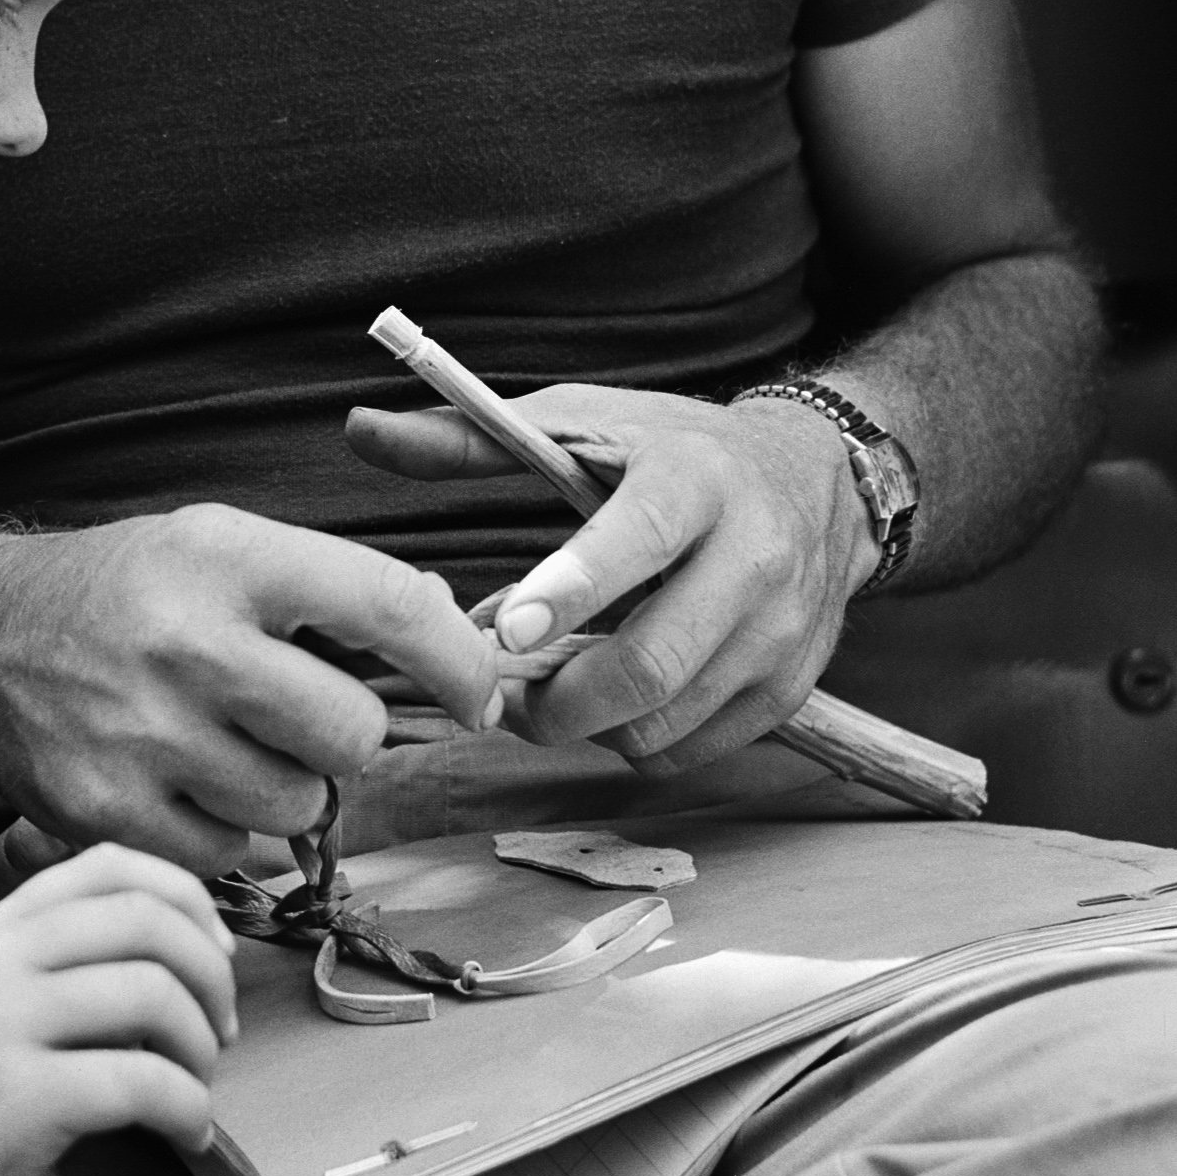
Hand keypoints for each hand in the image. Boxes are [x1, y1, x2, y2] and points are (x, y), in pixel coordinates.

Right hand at [0, 508, 503, 874]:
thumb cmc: (116, 590)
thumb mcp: (214, 544)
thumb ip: (323, 587)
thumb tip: (452, 636)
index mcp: (226, 557)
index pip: (386, 605)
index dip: (456, 659)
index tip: (480, 691)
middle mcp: (186, 643)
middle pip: (351, 733)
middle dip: (344, 734)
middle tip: (300, 716)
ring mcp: (143, 736)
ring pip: (296, 804)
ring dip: (283, 786)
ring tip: (225, 744)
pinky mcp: (106, 812)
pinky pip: (229, 853)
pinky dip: (222, 829)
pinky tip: (181, 782)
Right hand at [0, 844, 237, 1175]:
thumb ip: (62, 971)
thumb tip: (184, 960)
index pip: (113, 862)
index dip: (188, 899)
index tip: (214, 956)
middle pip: (148, 918)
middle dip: (211, 975)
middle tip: (220, 1035)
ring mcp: (1, 1025)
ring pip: (152, 993)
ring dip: (202, 1047)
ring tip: (197, 1089)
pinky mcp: (14, 1100)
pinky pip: (140, 1082)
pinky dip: (188, 1109)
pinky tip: (186, 1136)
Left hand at [344, 385, 878, 763]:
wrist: (815, 481)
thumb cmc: (671, 452)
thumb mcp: (582, 425)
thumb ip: (469, 438)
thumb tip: (361, 431)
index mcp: (695, 478)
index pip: (636, 540)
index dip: (569, 589)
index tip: (503, 631)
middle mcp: (755, 555)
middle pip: (649, 664)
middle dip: (557, 700)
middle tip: (503, 696)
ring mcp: (782, 630)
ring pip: (665, 722)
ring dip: (587, 727)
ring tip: (553, 691)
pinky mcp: (791, 687)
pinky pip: (694, 750)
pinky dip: (637, 742)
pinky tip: (616, 700)